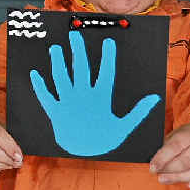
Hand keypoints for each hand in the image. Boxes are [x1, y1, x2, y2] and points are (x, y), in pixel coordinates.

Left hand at [30, 31, 159, 155]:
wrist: (84, 154)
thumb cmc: (104, 139)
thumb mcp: (124, 126)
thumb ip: (139, 111)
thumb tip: (155, 98)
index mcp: (100, 98)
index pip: (106, 72)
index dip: (108, 56)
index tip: (108, 41)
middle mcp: (83, 97)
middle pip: (80, 69)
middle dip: (78, 50)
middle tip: (74, 34)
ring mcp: (68, 103)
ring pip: (61, 78)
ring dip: (57, 62)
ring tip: (55, 48)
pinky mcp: (55, 111)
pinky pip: (45, 96)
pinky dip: (38, 85)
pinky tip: (34, 73)